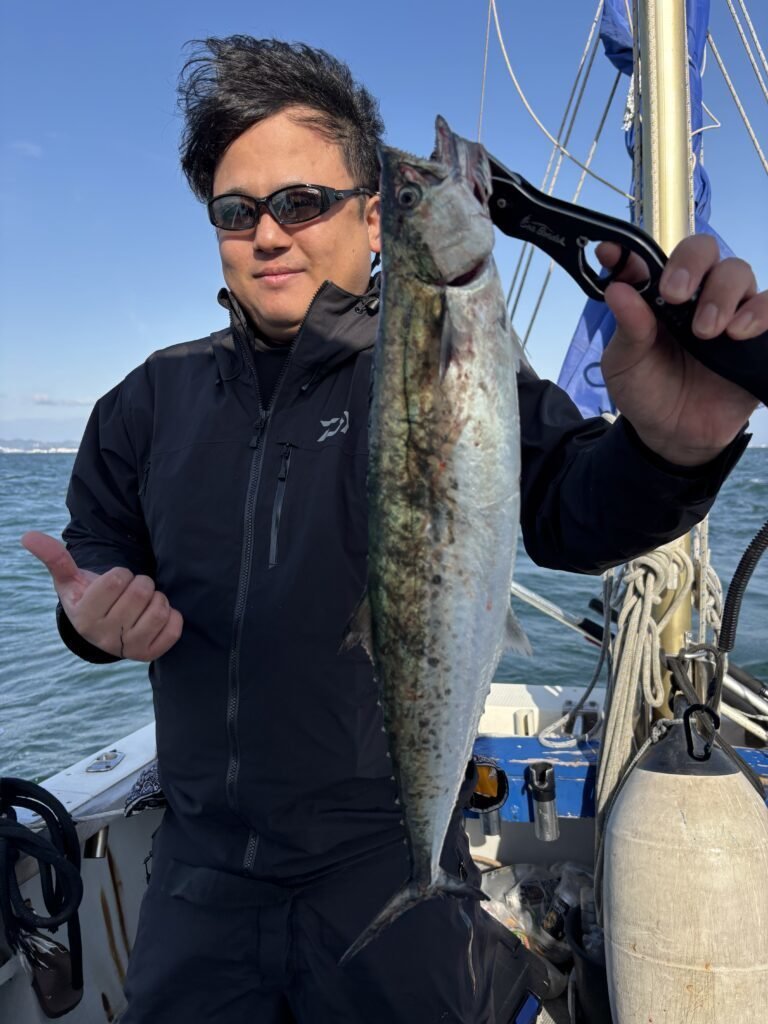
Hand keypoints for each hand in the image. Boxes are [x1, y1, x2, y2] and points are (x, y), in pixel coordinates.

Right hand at [21, 531, 182, 661]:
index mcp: (85, 617)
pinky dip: (171, 615)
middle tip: (133, 588)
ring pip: (159, 609)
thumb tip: (29, 536)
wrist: (104, 629)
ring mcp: (129, 649)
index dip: (121, 574)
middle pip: (141, 592)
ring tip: (144, 601)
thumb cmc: (87, 598)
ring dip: (157, 598)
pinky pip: (174, 628)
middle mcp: (106, 637)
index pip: (117, 579)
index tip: (115, 581)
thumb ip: (55, 558)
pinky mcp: (150, 654)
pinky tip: (156, 614)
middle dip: (141, 582)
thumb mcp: (69, 580)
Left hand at [597, 234, 764, 465]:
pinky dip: (760, 311)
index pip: (649, 259)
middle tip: (676, 294)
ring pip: (738, 272)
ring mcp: (728, 312)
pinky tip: (739, 332)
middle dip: (691, 264)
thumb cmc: (647, 391)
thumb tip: (616, 288)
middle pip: (704, 251)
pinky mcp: (756, 337)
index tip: (611, 254)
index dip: (631, 251)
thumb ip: (627, 328)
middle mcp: (695, 295)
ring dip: (722, 294)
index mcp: (658, 297)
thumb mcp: (625, 365)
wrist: (673, 435)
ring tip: (706, 331)